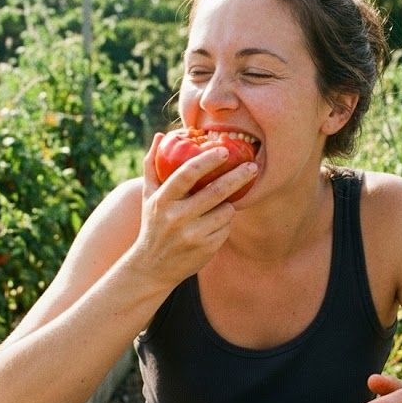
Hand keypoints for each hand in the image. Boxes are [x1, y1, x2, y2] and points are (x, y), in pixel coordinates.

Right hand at [130, 133, 257, 283]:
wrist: (151, 267)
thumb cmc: (153, 224)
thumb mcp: (148, 196)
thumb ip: (153, 166)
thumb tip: (162, 135)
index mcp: (162, 200)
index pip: (186, 174)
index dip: (206, 160)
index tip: (224, 150)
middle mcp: (176, 218)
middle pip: (215, 191)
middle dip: (238, 176)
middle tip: (253, 166)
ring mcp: (192, 235)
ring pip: (225, 210)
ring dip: (230, 202)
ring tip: (225, 200)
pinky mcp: (206, 248)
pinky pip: (226, 227)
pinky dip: (226, 220)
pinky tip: (217, 220)